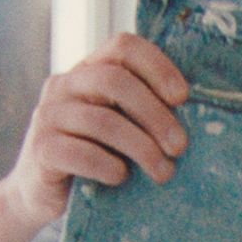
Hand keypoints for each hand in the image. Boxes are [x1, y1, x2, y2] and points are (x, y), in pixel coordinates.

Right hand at [5, 33, 190, 227]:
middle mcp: (64, 85)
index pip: (123, 47)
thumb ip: (142, 112)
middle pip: (115, 81)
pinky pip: (80, 153)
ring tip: (164, 172)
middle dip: (155, 115)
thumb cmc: (93, 157)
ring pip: (102, 121)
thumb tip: (199, 115)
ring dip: (141, 148)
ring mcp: (48, 116)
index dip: (157, 66)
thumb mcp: (119, 127)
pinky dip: (109, 167)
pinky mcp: (42, 150)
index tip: (183, 98)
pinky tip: (122, 178)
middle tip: (180, 146)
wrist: (42, 194)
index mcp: (88, 71)